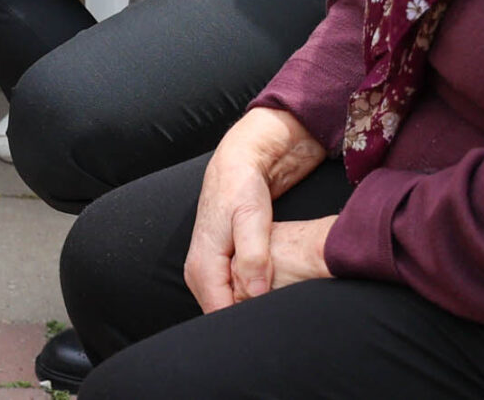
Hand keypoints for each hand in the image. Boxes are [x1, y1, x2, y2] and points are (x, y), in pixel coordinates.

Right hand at [184, 110, 327, 312]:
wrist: (239, 160)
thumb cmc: (242, 185)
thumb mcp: (251, 216)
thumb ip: (253, 255)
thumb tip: (254, 294)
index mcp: (202, 263)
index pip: (219, 314)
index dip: (245, 322)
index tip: (273, 320)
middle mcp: (201, 271)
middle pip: (223, 313)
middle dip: (249, 317)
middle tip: (282, 311)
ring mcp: (212, 268)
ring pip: (230, 304)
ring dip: (252, 306)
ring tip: (282, 302)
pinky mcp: (224, 264)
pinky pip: (236, 292)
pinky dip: (254, 295)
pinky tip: (274, 291)